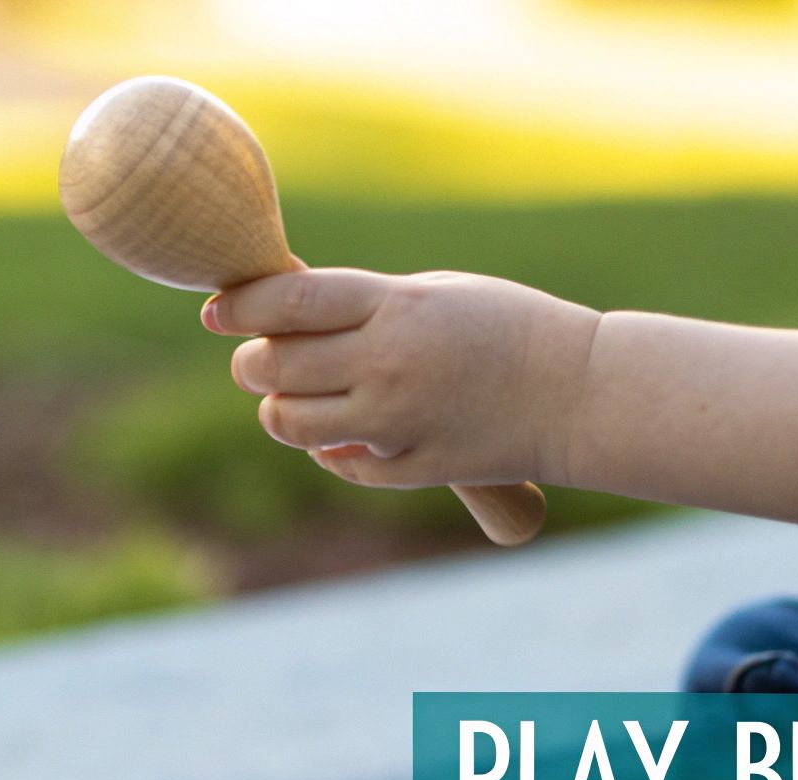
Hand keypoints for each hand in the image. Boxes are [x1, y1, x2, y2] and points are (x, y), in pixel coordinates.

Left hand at [203, 269, 601, 487]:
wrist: (581, 393)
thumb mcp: (433, 294)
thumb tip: (279, 317)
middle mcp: (391, 364)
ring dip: (280, 410)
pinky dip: (331, 450)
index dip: (240, 307)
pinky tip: (351, 431)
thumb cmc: (507, 328)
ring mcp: (400, 422)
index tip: (215, 313)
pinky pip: (340, 464)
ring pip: (292, 424)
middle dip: (252, 363)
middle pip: (276, 366)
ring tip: (295, 399)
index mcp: (398, 306)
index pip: (290, 302)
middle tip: (256, 360)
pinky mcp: (413, 468)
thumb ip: (361, 306)